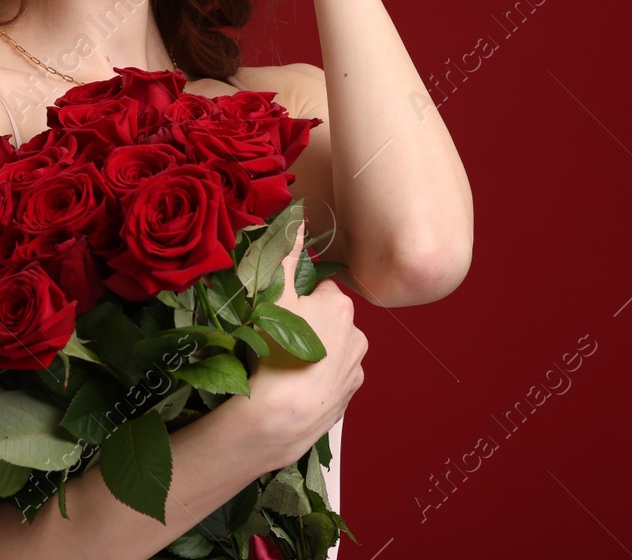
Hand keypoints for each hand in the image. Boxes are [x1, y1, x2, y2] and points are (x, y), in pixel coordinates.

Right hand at [242, 222, 367, 469]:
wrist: (283, 415)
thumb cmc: (277, 349)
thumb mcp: (273, 294)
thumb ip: (285, 254)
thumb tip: (298, 217)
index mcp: (340, 305)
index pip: (317, 288)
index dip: (295, 296)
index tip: (277, 311)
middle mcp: (357, 333)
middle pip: (326, 318)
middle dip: (306, 323)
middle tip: (277, 337)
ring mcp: (356, 368)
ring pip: (331, 348)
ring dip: (313, 351)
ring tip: (285, 365)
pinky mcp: (349, 396)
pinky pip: (332, 377)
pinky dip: (318, 378)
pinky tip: (297, 384)